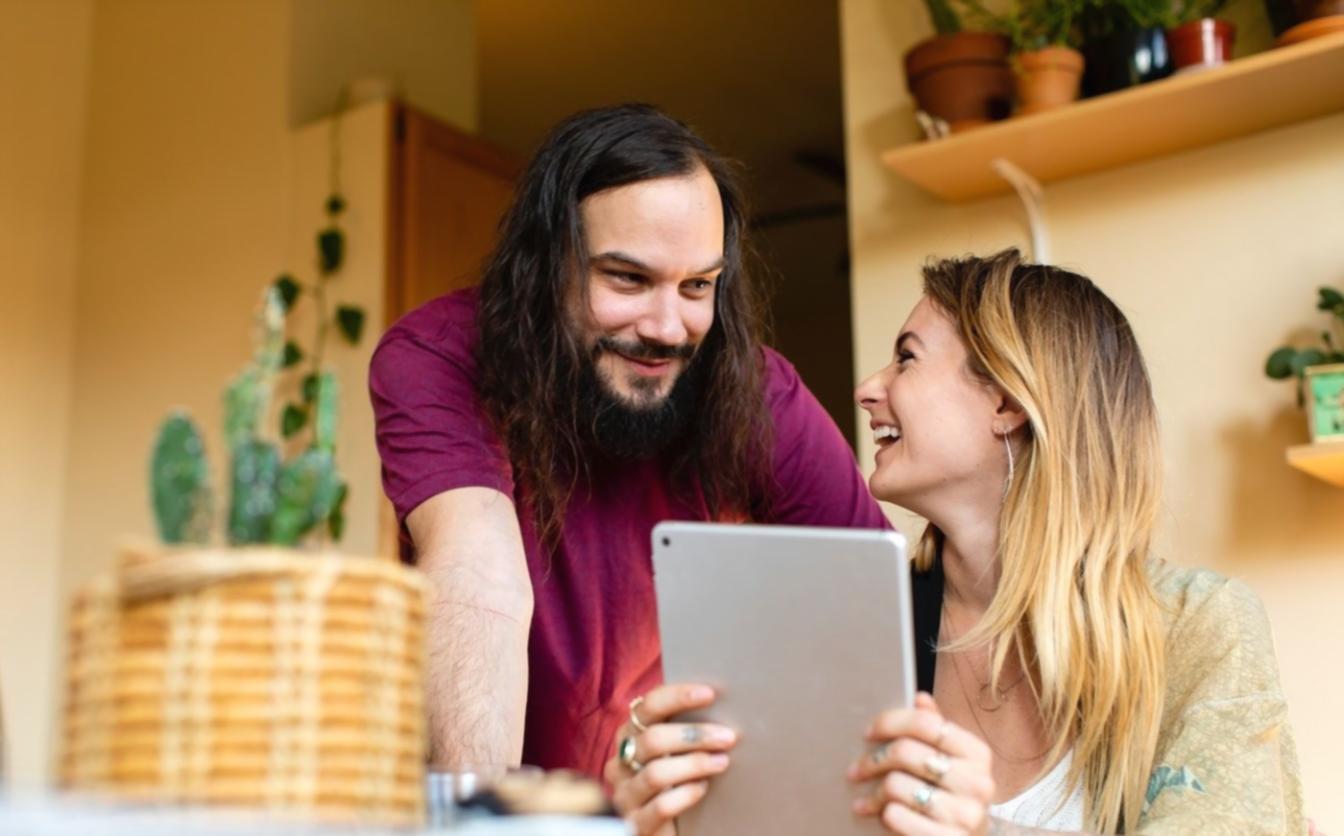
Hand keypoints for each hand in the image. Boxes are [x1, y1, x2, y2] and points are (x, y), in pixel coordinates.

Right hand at [602, 682, 738, 835]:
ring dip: (694, 764)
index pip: (648, 707)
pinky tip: (702, 789)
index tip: (710, 693)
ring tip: (722, 762)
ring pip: (656, 773)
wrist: (664, 827)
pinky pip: (660, 807)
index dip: (678, 697)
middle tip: (728, 737)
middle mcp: (620, 762)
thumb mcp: (674, 752)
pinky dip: (685, 795)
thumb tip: (722, 705)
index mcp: (629, 735)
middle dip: (694, 735)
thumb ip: (684, 728)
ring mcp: (625, 795)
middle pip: (653, 739)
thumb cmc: (674, 781)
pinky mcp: (635, 824)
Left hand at [848, 692, 995, 834]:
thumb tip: (919, 698)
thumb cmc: (953, 798)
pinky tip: (883, 816)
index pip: (926, 723)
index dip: (890, 722)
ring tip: (868, 800)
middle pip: (905, 751)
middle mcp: (977, 782)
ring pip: (896, 784)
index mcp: (978, 754)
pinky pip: (896, 816)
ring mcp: (965, 814)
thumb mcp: (952, 763)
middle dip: (873, 760)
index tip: (868, 732)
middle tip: (856, 770)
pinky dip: (884, 814)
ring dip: (875, 793)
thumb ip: (937, 731)